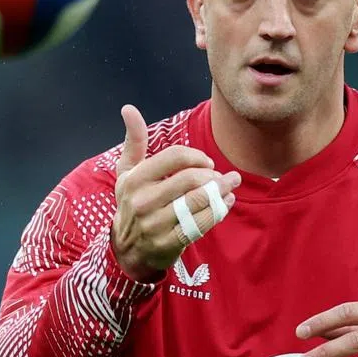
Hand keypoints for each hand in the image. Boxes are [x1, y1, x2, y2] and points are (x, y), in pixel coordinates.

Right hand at [110, 104, 240, 281]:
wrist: (127, 248)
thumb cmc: (132, 202)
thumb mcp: (127, 172)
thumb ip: (134, 141)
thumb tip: (129, 108)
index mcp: (135, 179)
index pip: (174, 156)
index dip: (196, 156)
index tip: (206, 161)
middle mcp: (143, 201)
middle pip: (190, 179)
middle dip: (212, 175)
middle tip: (222, 176)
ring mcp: (155, 224)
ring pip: (198, 201)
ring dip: (221, 191)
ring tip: (231, 185)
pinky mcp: (169, 243)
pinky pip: (201, 224)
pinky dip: (219, 211)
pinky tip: (226, 203)